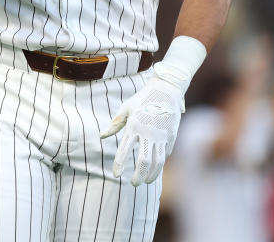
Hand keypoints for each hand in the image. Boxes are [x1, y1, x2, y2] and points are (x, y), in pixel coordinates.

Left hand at [100, 64, 185, 185]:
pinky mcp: (171, 136)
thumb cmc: (142, 99)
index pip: (124, 150)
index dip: (119, 164)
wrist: (166, 90)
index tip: (116, 175)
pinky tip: (154, 169)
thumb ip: (114, 124)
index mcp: (134, 126)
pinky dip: (159, 164)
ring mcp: (161, 136)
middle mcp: (148, 133)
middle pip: (144, 161)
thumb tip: (101, 136)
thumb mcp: (126, 108)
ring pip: (157, 162)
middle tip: (133, 183)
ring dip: (151, 174)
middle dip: (138, 175)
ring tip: (145, 181)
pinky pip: (165, 154)